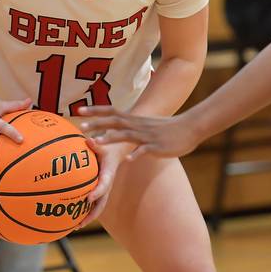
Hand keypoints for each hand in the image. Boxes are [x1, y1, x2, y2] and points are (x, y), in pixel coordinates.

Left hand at [79, 105, 200, 158]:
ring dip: (110, 138)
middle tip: (80, 126)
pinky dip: (136, 154)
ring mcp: (147, 136)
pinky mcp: (157, 146)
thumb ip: (135, 128)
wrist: (190, 127)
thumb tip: (122, 130)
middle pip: (114, 122)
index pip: (112, 112)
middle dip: (97, 124)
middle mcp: (138, 125)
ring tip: (95, 143)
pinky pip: (145, 150)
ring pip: (126, 135)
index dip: (95, 111)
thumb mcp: (148, 125)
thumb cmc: (170, 128)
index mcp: (136, 120)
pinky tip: (129, 160)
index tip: (79, 111)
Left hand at [79, 138, 137, 226]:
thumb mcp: (104, 143)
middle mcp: (107, 184)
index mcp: (109, 174)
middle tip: (80, 223)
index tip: (88, 198)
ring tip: (74, 227)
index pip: (105, 185)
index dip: (97, 192)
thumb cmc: (108, 146)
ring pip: (98, 206)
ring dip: (88, 217)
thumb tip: (89, 140)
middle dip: (92, 214)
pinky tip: (73, 218)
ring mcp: (104, 189)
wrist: (117, 150)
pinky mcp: (100, 189)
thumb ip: (97, 144)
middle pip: (102, 203)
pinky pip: (94, 202)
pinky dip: (86, 211)